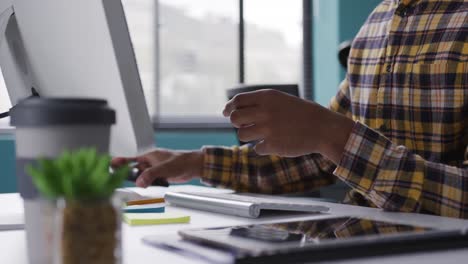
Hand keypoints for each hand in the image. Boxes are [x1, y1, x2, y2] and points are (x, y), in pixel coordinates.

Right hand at [111, 149, 203, 187]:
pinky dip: (149, 184)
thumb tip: (140, 182)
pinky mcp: (160, 176)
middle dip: (132, 176)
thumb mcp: (164, 168)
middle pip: (135, 170)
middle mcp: (150, 162)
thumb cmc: (182, 161)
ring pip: (142, 177)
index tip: (110, 165)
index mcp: (149, 156)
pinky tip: (153, 186)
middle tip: (124, 180)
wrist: (194, 166)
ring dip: (142, 182)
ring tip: (144, 184)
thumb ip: (151, 174)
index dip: (120, 163)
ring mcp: (155, 169)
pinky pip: (150, 181)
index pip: (131, 159)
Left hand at [223, 89, 354, 161]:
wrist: (323, 128)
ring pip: (241, 135)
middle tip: (244, 125)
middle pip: (234, 119)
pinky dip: (263, 147)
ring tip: (262, 134)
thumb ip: (259, 103)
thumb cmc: (301, 113)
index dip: (229, 107)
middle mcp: (264, 112)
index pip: (238, 101)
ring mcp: (267, 129)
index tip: (226, 112)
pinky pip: (257, 148)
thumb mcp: (280, 100)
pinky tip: (276, 143)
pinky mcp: (272, 145)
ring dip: (248, 136)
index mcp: (267, 97)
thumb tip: (234, 110)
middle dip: (236, 123)